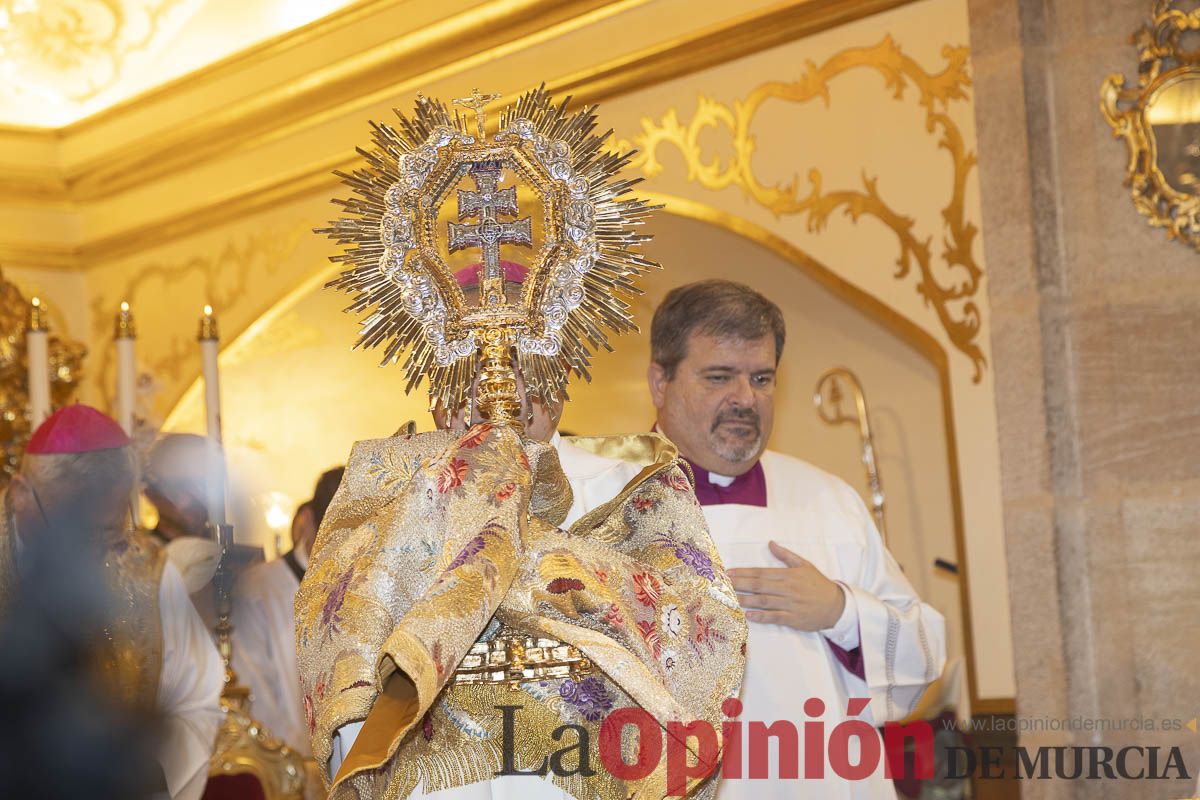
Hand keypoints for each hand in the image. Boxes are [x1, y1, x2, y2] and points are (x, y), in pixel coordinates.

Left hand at [728, 541, 845, 630]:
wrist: (836, 605)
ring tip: (730, 599)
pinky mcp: (793, 619)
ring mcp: (790, 604)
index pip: (761, 572)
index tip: (728, 573)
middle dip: (739, 584)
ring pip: (763, 601)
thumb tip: (771, 543)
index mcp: (788, 575)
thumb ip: (786, 555)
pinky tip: (748, 615)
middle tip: (722, 585)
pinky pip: (774, 617)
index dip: (743, 572)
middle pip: (758, 586)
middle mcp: (787, 589)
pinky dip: (761, 616)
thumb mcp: (804, 565)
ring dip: (745, 600)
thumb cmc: (818, 584)